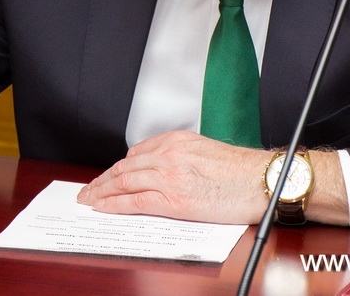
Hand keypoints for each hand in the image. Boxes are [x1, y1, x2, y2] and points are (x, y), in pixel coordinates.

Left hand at [76, 130, 270, 223]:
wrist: (262, 181)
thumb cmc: (241, 172)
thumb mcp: (205, 152)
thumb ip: (180, 157)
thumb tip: (162, 172)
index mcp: (177, 140)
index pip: (135, 154)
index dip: (116, 168)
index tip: (106, 176)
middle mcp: (169, 154)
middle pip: (124, 168)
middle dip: (101, 181)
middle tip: (87, 191)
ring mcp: (170, 176)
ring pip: (124, 183)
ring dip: (102, 193)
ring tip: (89, 201)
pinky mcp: (174, 198)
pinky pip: (135, 201)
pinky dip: (115, 205)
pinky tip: (104, 208)